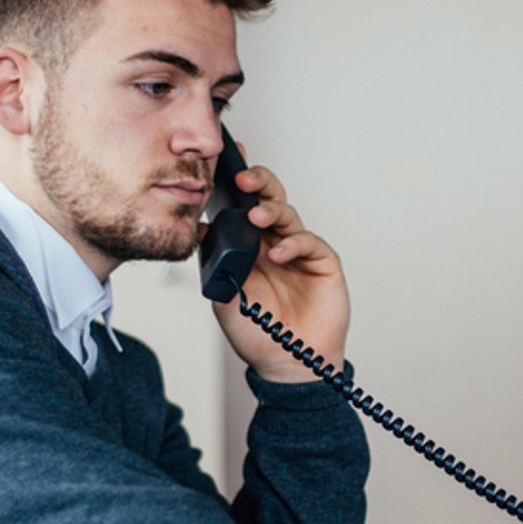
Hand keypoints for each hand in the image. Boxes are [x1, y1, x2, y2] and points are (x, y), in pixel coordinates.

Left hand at [210, 155, 349, 383]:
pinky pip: (309, 242)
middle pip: (269, 199)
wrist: (286, 364)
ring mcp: (299, 251)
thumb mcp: (224, 295)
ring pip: (288, 214)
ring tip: (257, 215)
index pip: (244, 205)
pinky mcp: (323, 263)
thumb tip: (199, 229)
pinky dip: (294, 243)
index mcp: (250, 245)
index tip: (227, 160)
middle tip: (243, 177)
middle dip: (258, 182)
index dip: (238, 183)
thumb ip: (215, 262)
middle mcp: (274, 242)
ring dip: (272, 210)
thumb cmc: (256, 333)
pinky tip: (279, 252)